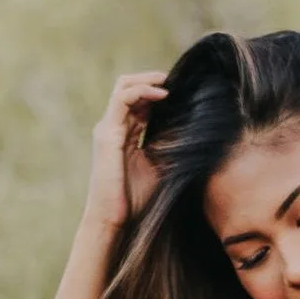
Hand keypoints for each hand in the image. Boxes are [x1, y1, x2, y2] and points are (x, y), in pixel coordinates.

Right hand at [86, 69, 168, 232]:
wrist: (113, 219)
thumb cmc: (133, 200)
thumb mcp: (158, 168)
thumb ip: (167, 148)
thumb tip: (192, 134)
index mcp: (125, 134)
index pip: (139, 102)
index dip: (158, 92)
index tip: (181, 91)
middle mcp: (114, 127)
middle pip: (130, 88)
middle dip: (152, 79)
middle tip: (177, 80)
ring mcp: (108, 128)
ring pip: (124, 87)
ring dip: (148, 80)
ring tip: (170, 81)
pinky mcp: (107, 133)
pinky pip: (123, 99)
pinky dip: (142, 91)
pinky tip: (162, 94)